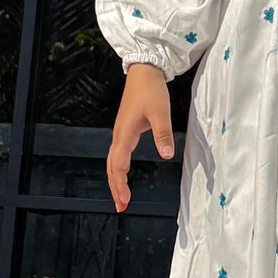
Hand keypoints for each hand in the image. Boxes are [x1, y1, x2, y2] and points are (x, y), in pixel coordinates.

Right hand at [107, 62, 173, 210]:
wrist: (144, 71)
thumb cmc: (150, 90)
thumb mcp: (160, 112)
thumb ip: (163, 134)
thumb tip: (166, 154)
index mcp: (124, 134)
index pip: (118, 165)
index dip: (120, 184)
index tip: (125, 200)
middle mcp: (119, 135)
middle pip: (111, 167)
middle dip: (115, 188)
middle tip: (120, 206)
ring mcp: (120, 133)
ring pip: (112, 162)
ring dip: (115, 180)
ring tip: (121, 196)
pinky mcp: (125, 129)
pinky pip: (117, 154)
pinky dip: (118, 168)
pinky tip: (123, 174)